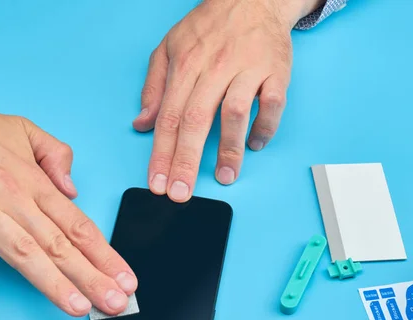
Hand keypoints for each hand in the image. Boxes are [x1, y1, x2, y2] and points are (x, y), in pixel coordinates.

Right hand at [0, 48, 137, 315]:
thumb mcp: (24, 129)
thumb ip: (55, 155)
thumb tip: (73, 190)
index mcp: (33, 181)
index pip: (78, 224)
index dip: (104, 254)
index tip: (124, 277)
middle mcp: (13, 197)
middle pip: (59, 243)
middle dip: (91, 276)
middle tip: (115, 302)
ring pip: (22, 250)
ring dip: (51, 281)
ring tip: (75, 306)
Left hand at [133, 0, 324, 199]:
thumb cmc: (208, 27)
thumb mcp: (169, 48)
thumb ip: (154, 87)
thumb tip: (142, 123)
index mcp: (185, 66)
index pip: (168, 117)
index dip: (160, 153)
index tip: (157, 182)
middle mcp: (213, 69)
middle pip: (195, 121)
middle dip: (186, 161)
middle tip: (181, 193)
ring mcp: (246, 70)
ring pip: (234, 113)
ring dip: (229, 149)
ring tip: (225, 178)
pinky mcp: (275, 71)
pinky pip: (272, 103)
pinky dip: (265, 126)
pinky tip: (255, 144)